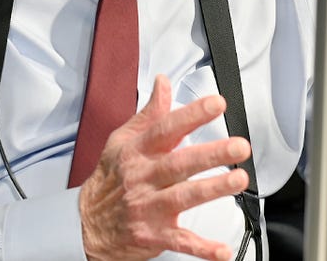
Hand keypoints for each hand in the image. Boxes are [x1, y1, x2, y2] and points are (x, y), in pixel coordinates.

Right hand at [78, 74, 251, 260]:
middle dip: (210, 154)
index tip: (217, 104)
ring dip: (212, 189)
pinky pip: (180, 242)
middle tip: (239, 146)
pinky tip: (222, 250)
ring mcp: (148, 208)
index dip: (191, 114)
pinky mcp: (153, 236)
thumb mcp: (122, 140)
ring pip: (183, 197)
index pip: (166, 128)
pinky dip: (201, 249)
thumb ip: (149, 113)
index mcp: (137, 152)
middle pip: (179, 163)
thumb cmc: (110, 179)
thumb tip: (164, 83)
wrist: (87, 224)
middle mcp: (143, 178)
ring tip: (238, 180)